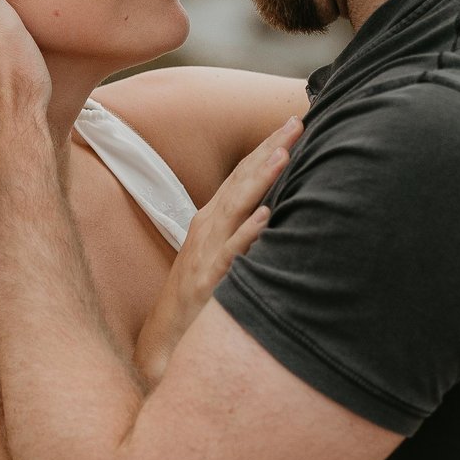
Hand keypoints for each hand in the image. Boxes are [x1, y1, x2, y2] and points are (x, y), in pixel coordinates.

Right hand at [134, 115, 300, 385]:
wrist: (163, 336)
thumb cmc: (197, 292)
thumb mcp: (219, 250)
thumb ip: (242, 226)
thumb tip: (275, 205)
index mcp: (212, 218)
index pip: (242, 174)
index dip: (266, 148)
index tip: (293, 124)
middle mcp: (208, 227)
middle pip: (241, 181)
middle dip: (269, 150)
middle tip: (295, 123)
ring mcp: (207, 252)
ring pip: (237, 208)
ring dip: (260, 179)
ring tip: (283, 154)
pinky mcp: (208, 280)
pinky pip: (231, 253)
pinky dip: (247, 232)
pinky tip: (265, 215)